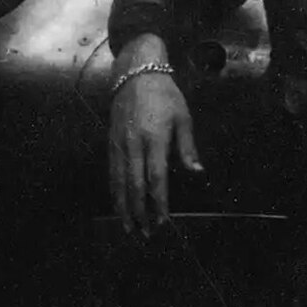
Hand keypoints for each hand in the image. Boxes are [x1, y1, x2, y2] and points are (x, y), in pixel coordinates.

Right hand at [108, 68, 200, 234]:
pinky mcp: (110, 142)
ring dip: (123, 207)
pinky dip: (114, 192)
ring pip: (118, 182)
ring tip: (129, 227)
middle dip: (140, 212)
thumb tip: (196, 171)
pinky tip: (118, 204)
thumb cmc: (164, 95)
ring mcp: (119, 144)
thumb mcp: (183, 117)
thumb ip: (187, 147)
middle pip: (134, 185)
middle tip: (146, 234)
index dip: (159, 202)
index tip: (163, 221)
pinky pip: (111, 172)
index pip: (156, 177)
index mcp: (154, 138)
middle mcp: (133, 144)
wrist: (135, 73)